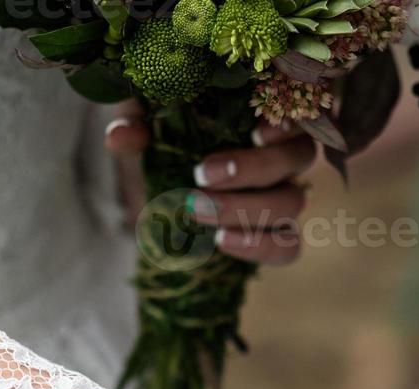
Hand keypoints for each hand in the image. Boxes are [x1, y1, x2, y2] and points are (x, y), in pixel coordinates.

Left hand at [105, 101, 315, 265]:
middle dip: (251, 169)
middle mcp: (281, 153)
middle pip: (297, 157)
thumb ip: (136, 124)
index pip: (297, 111)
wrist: (156, 188)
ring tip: (196, 209)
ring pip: (291, 202)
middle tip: (200, 175)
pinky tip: (222, 241)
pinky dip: (260, 246)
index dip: (286, 123)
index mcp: (261, 113)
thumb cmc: (162, 143)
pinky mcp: (272, 235)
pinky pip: (287, 246)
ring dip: (244, 208)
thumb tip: (120, 136)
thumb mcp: (146, 126)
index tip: (254, 131)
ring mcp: (281, 195)